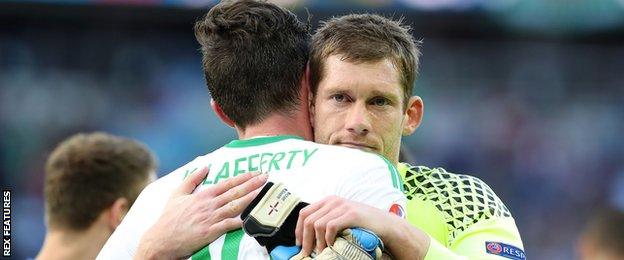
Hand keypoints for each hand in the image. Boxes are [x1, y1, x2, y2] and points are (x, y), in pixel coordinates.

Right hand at [135, 167, 267, 259]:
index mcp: (203, 195)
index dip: (243, 177)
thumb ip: (192, 179)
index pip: (227, 183)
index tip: (255, 172)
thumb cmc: (169, 218)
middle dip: (252, 184)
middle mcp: (209, 204)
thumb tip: (206, 166)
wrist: (161, 239)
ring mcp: (211, 218)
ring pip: (235, 206)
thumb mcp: (178, 194)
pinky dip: (241, 221)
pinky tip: (251, 217)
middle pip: (235, 192)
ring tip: (263, 191)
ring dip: (250, 198)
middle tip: (266, 177)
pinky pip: (229, 225)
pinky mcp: (210, 232)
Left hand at [294, 196, 393, 255]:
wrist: (386, 225)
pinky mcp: (351, 214)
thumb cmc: (363, 225)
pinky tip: (331, 246)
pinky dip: (328, 239)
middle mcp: (334, 201)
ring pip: (318, 224)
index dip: (298, 229)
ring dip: (317, 242)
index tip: (299, 244)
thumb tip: (309, 236)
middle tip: (307, 253)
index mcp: (329, 201)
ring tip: (321, 252)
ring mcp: (343, 206)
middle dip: (305, 239)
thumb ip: (327, 221)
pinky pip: (331, 226)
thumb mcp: (342, 218)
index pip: (304, 212)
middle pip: (308, 220)